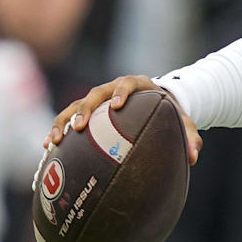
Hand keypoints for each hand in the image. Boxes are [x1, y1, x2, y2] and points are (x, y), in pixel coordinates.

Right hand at [44, 75, 203, 164]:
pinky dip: (58, 129)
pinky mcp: (86, 112)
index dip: (120, 92)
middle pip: (94, 94)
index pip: (127, 84)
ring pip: (75, 105)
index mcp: (137, 85)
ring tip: (55, 140)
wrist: (154, 104)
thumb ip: (190, 135)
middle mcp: (112, 89)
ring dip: (64, 120)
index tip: (116, 106)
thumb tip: (194, 157)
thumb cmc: (168, 112)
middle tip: (79, 126)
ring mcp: (97, 100)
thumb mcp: (182, 121)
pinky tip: (48, 148)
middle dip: (85, 109)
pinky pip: (67, 118)